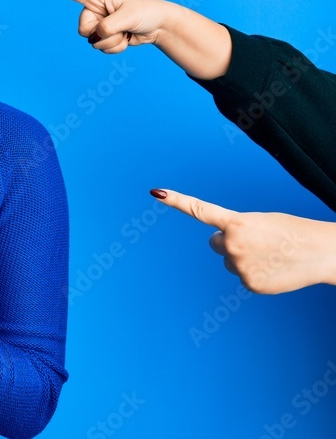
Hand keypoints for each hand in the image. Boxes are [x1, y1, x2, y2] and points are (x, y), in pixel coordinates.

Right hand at [30, 0, 172, 52]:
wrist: (160, 24)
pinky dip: (115, 48)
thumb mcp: (128, 17)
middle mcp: (94, 9)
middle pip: (82, 28)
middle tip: (120, 26)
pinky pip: (101, 48)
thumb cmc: (146, 12)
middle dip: (101, 32)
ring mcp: (98, 23)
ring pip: (92, 41)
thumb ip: (108, 27)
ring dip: (111, 41)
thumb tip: (97, 36)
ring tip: (126, 31)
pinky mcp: (104, 36)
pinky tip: (126, 38)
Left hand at [153, 188, 335, 293]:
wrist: (319, 252)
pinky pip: (242, 275)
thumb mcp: (260, 222)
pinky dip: (253, 272)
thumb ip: (235, 230)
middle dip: (229, 241)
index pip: (200, 210)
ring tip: (269, 254)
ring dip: (243, 257)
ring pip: (229, 261)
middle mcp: (232, 245)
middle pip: (216, 243)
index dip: (177, 201)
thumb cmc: (290, 231)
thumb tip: (222, 249)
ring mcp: (239, 267)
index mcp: (236, 223)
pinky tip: (272, 268)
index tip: (156, 192)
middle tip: (256, 241)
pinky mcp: (249, 284)